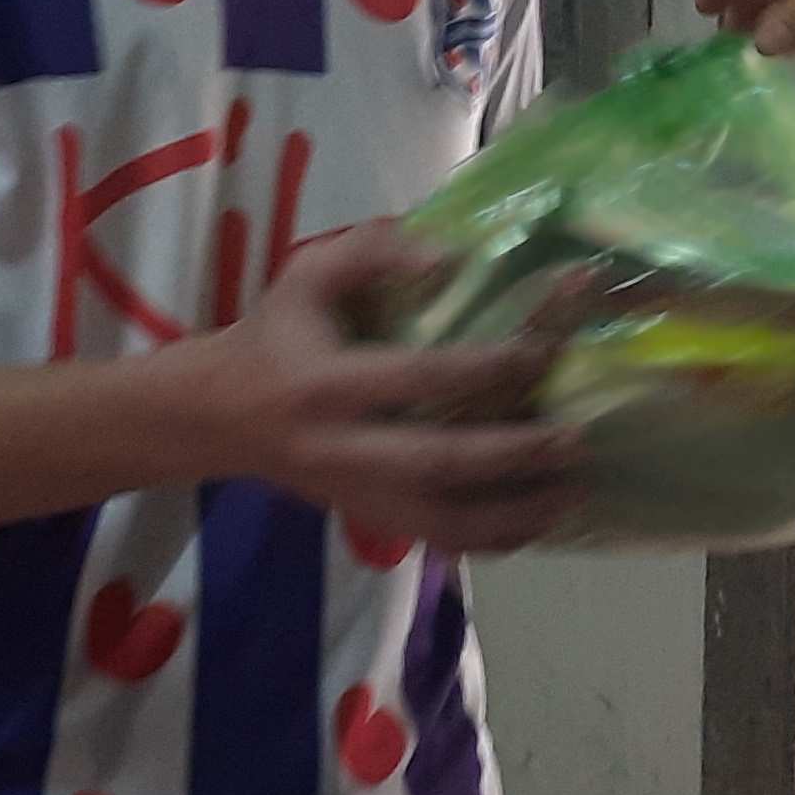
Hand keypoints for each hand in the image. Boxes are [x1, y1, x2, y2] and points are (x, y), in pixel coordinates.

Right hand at [190, 224, 588, 554]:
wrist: (218, 417)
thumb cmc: (274, 337)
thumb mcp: (305, 275)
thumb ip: (371, 251)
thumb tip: (450, 256)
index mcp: (326, 385)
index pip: (417, 379)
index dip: (485, 369)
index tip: (544, 354)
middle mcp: (343, 450)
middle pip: (438, 464)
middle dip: (512, 457)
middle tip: (576, 441)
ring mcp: (356, 496)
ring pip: (442, 524)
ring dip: (514, 516)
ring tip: (573, 495)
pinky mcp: (367, 520)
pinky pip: (437, 543)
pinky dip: (492, 541)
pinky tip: (539, 524)